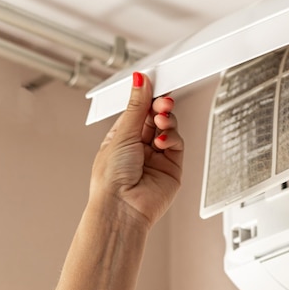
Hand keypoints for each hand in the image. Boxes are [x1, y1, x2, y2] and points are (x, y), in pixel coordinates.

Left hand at [89, 72, 183, 229]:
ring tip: (162, 119)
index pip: (138, 110)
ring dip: (166, 120)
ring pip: (169, 128)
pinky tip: (162, 140)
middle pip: (156, 117)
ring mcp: (157, 157)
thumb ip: (137, 107)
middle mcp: (140, 147)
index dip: (147, 97)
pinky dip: (172, 137)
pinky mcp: (172, 167)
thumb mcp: (122, 134)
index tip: (154, 83)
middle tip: (162, 100)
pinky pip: (177, 144)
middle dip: (159, 106)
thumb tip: (140, 81)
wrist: (122, 208)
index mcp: (122, 138)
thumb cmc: (111, 179)